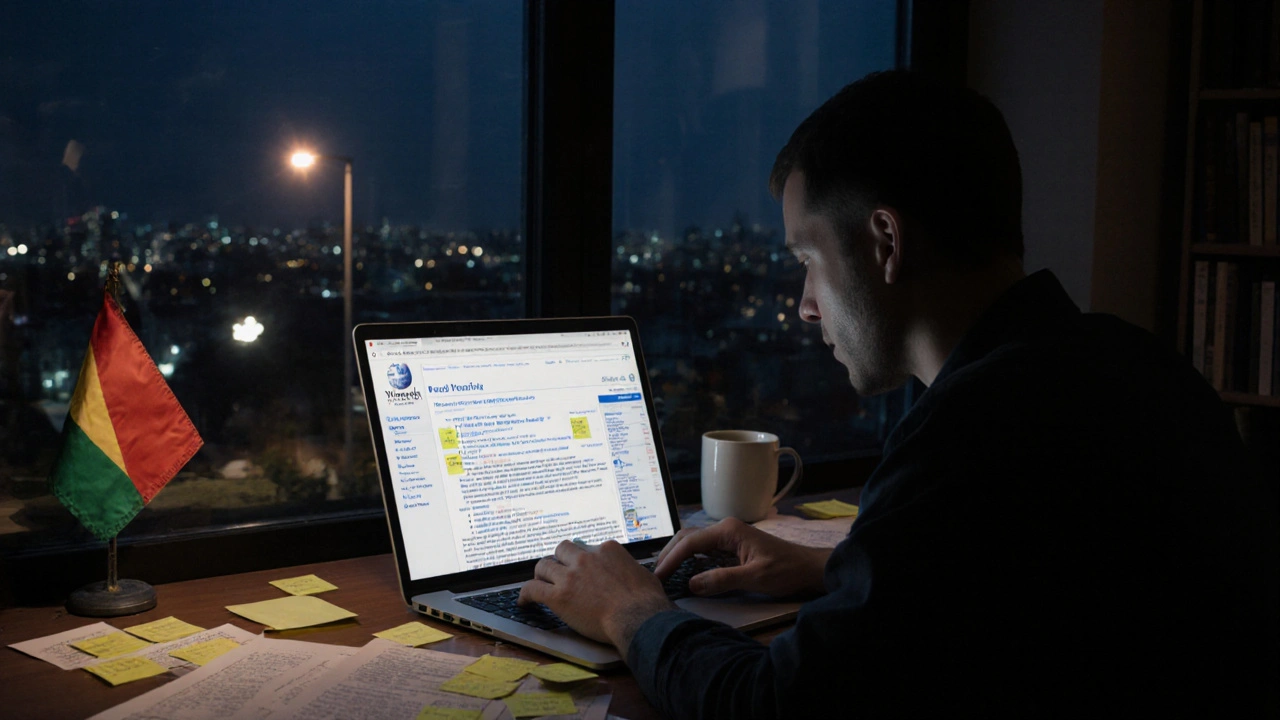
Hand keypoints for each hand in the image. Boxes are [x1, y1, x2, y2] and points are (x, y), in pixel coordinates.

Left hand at [519, 539, 676, 655]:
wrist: (639, 618)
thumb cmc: (647, 602)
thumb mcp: (643, 574)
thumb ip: (630, 570)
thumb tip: (633, 576)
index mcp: (606, 550)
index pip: (586, 548)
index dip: (583, 561)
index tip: (582, 571)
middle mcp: (586, 557)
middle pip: (562, 550)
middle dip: (559, 561)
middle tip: (559, 573)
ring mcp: (570, 575)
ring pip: (543, 565)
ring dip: (541, 575)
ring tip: (540, 584)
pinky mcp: (559, 595)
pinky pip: (532, 589)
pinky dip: (525, 594)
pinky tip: (524, 602)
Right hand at [655, 517, 830, 598]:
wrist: (808, 568)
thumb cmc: (785, 571)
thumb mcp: (754, 577)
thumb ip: (722, 580)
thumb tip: (691, 584)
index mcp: (728, 530)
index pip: (690, 542)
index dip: (671, 559)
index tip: (658, 576)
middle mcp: (725, 528)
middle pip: (687, 538)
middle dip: (669, 555)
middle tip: (655, 576)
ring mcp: (727, 536)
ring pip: (693, 543)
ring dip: (677, 557)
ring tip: (663, 575)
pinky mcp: (731, 546)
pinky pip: (703, 550)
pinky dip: (689, 560)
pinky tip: (683, 573)